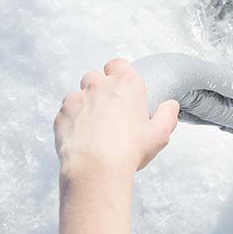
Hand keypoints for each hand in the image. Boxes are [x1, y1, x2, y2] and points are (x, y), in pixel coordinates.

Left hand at [53, 58, 179, 183]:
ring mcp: (77, 99)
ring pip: (78, 95)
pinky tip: (82, 137)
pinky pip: (66, 112)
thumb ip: (168, 114)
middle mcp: (99, 85)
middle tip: (108, 110)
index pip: (118, 64)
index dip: (118, 73)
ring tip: (93, 127)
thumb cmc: (128, 151)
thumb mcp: (160, 134)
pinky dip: (72, 120)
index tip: (120, 86)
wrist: (95, 170)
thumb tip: (170, 106)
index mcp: (126, 84)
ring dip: (85, 105)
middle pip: (95, 77)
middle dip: (100, 89)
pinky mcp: (62, 115)